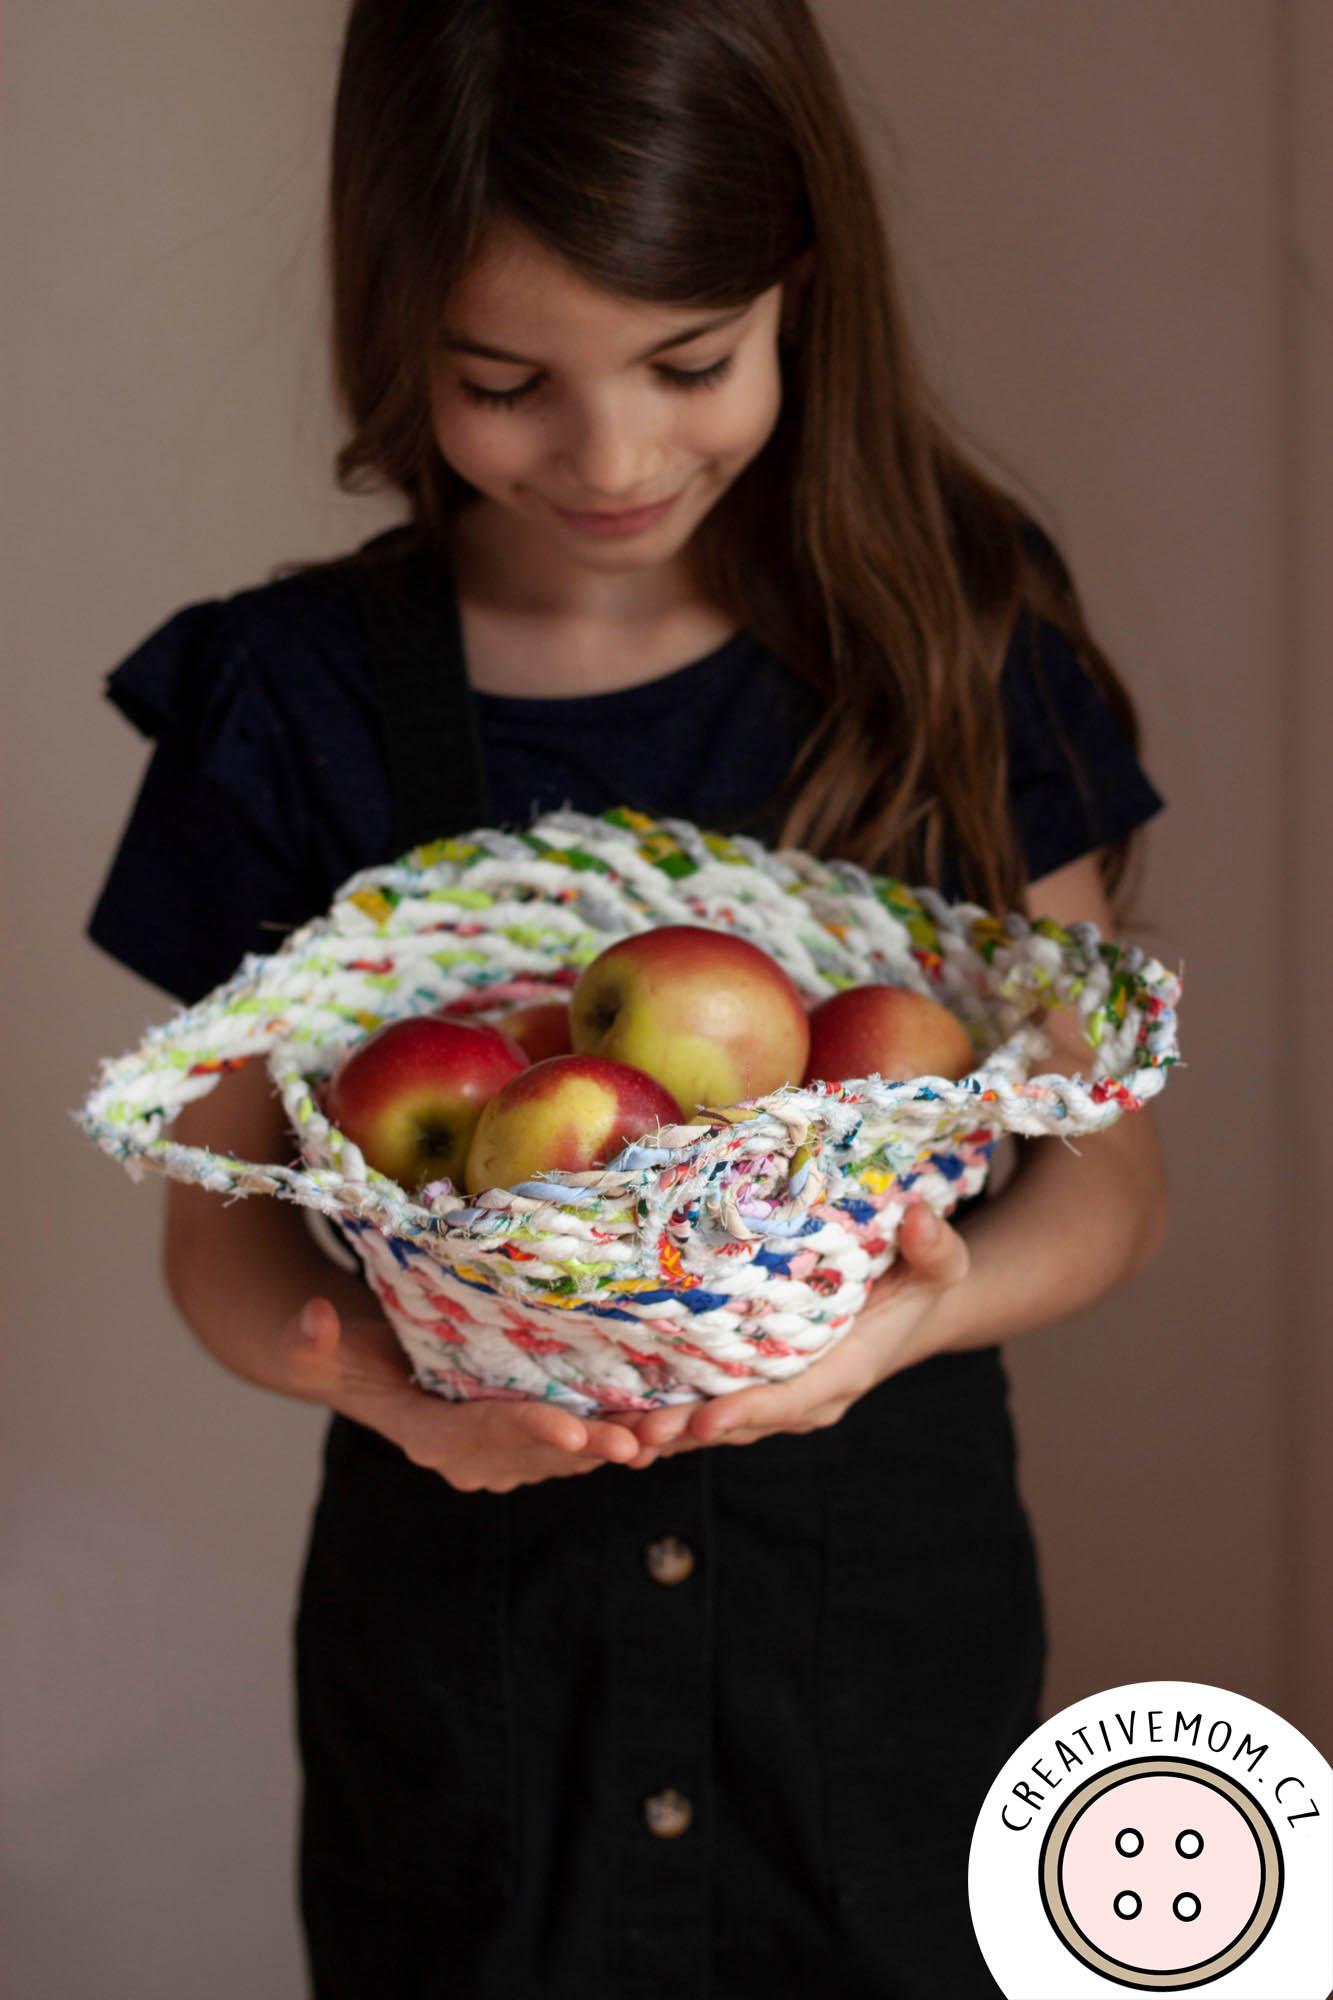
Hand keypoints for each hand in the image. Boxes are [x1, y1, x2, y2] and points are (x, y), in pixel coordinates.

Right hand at [280, 1296, 661, 1491]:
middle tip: (637, 1442)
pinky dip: (617, 1436)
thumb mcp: (315, 1344)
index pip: (475, 1436)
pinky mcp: (524, 1439)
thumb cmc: (337, 1348)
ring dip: (614, 1446)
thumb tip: (310, 1322)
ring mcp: (499, 1453)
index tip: (567, 1430)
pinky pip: (576, 1444)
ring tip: (667, 1436)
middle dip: (586, 1446)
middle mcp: (466, 1454)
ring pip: (564, 1455)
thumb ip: (309, 1339)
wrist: (354, 1365)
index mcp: (423, 1433)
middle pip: (534, 1452)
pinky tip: (665, 1429)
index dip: (522, 1434)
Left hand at [618, 1204, 970, 1454]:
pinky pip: (708, 1405)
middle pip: (741, 1420)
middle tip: (636, 1437)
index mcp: (845, 1371)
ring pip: (717, 1421)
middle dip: (689, 1431)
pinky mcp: (755, 1384)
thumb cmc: (920, 1279)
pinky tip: (615, 1416)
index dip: (748, 1411)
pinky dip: (667, 1414)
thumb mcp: (937, 1262)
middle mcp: (807, 1396)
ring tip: (611, 1434)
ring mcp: (779, 1396)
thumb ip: (933, 1246)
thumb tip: (916, 1217)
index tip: (705, 1422)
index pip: (792, 1398)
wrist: (912, 1307)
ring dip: (667, 1431)